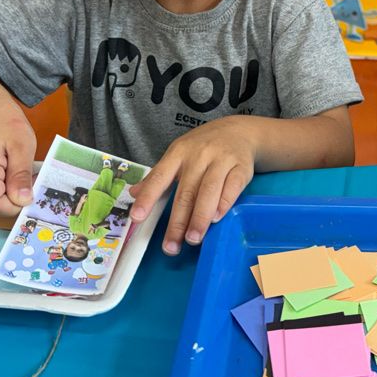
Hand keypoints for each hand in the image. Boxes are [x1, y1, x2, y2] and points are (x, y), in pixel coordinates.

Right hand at [0, 95, 36, 215]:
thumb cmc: (5, 121)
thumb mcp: (23, 145)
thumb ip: (21, 175)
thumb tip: (22, 201)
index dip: (18, 202)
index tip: (32, 183)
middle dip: (14, 195)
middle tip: (28, 174)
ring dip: (7, 191)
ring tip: (14, 167)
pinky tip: (4, 169)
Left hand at [128, 116, 255, 255]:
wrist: (237, 130)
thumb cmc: (203, 146)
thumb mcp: (178, 154)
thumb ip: (158, 176)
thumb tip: (134, 194)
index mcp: (178, 153)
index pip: (160, 177)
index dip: (148, 197)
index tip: (137, 217)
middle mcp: (199, 155)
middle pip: (186, 191)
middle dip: (178, 221)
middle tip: (171, 246)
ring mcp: (222, 160)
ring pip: (209, 191)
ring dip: (200, 218)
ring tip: (193, 239)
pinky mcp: (242, 167)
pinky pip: (232, 187)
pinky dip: (224, 204)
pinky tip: (216, 219)